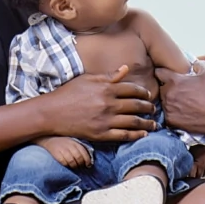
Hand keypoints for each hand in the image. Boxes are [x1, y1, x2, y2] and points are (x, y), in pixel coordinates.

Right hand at [35, 136, 91, 167]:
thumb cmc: (62, 141)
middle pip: (79, 158)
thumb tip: (88, 159)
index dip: (87, 160)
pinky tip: (67, 166)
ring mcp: (63, 149)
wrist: (48, 138)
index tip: (88, 165)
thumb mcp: (72, 141)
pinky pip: (64, 162)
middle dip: (81, 164)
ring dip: (74, 166)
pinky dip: (67, 166)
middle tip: (81, 167)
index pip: (84, 152)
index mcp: (75, 142)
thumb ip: (79, 148)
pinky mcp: (56, 153)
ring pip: (72, 161)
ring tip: (74, 167)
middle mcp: (70, 145)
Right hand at [42, 65, 156, 141]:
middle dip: (148, 107)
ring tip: (153, 124)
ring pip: (134, 121)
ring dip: (147, 123)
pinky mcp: (101, 134)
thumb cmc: (68, 93)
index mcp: (106, 88)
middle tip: (153, 109)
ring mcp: (106, 120)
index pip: (132, 89)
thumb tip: (125, 68)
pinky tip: (143, 134)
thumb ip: (108, 76)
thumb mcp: (87, 79)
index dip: (143, 92)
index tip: (148, 95)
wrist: (51, 113)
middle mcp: (108, 104)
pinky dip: (136, 135)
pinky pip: (124, 135)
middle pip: (136, 105)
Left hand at [155, 61, 204, 135]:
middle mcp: (168, 94)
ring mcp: (168, 109)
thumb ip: (199, 64)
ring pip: (164, 101)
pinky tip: (183, 112)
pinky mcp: (171, 121)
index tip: (167, 73)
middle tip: (180, 89)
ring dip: (170, 100)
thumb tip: (194, 65)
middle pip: (161, 87)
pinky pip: (167, 114)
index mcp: (174, 81)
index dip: (163, 71)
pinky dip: (173, 112)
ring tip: (183, 102)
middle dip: (168, 87)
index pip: (159, 72)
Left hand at [188, 145, 204, 177]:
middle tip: (192, 171)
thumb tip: (184, 169)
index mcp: (197, 164)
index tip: (186, 175)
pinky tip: (204, 166)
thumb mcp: (189, 154)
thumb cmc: (196, 145)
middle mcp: (204, 166)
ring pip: (204, 175)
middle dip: (194, 174)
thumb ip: (188, 163)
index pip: (192, 176)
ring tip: (198, 168)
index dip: (188, 176)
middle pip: (198, 176)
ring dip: (201, 172)